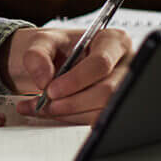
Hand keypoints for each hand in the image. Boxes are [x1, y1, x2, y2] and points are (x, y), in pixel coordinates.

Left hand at [0, 27, 132, 124]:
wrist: (53, 62)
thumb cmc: (57, 47)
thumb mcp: (42, 41)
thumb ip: (37, 54)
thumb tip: (44, 79)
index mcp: (113, 41)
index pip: (101, 63)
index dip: (76, 79)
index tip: (52, 89)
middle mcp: (123, 65)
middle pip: (107, 91)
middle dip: (73, 101)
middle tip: (47, 102)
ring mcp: (121, 88)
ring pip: (102, 109)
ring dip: (70, 113)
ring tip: (43, 107)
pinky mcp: (112, 106)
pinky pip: (96, 119)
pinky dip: (69, 118)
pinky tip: (51, 112)